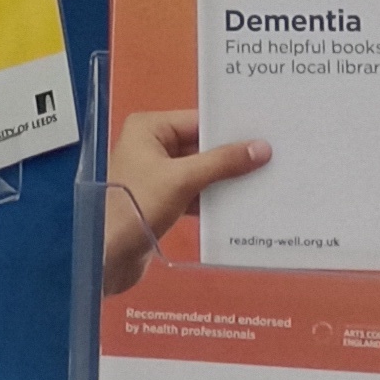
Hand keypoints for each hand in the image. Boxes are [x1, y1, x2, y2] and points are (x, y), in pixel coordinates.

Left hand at [102, 107, 269, 294]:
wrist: (107, 258)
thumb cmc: (137, 207)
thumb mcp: (182, 180)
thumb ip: (222, 163)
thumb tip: (262, 148)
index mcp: (149, 128)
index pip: (198, 121)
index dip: (230, 129)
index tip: (265, 132)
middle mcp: (152, 146)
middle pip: (200, 146)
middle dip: (231, 155)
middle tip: (272, 156)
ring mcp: (157, 175)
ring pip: (200, 171)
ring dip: (224, 180)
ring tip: (264, 179)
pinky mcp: (162, 201)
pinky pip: (194, 193)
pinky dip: (213, 199)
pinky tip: (241, 204)